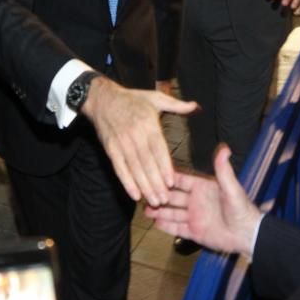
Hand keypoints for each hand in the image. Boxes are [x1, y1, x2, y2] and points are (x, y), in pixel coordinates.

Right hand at [83, 77, 196, 206]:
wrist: (103, 99)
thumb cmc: (133, 99)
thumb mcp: (156, 98)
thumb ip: (177, 105)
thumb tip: (196, 106)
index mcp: (148, 124)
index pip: (158, 149)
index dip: (164, 166)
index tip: (171, 182)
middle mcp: (135, 135)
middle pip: (146, 163)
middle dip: (155, 183)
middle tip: (164, 199)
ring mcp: (121, 144)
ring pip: (134, 169)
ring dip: (144, 187)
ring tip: (153, 201)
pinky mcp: (111, 150)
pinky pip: (119, 169)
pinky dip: (126, 183)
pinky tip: (134, 195)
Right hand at [145, 146, 261, 255]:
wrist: (247, 235)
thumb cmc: (242, 209)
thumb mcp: (231, 188)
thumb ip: (224, 170)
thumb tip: (224, 149)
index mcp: (203, 188)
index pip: (182, 180)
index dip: (168, 178)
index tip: (153, 173)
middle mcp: (197, 201)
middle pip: (173, 196)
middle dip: (159, 194)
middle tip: (144, 193)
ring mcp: (194, 216)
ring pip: (172, 213)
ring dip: (159, 211)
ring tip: (145, 209)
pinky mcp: (194, 231)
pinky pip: (177, 228)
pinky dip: (166, 226)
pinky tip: (155, 223)